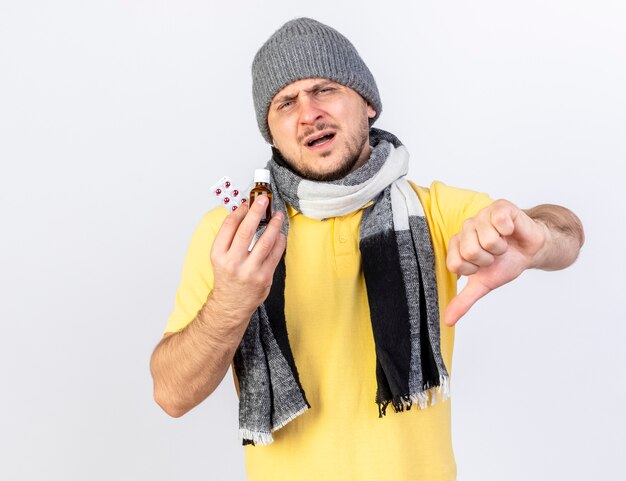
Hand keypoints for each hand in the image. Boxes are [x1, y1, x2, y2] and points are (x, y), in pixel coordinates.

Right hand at [209, 196, 285, 323]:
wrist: (231, 304)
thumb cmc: (227, 277)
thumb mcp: (220, 257)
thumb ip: (229, 237)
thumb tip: (244, 212)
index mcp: (218, 254)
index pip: (229, 227)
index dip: (239, 212)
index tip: (247, 203)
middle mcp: (233, 262)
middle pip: (246, 231)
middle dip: (256, 212)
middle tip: (264, 200)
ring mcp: (250, 270)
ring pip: (264, 242)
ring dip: (273, 225)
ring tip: (278, 215)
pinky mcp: (264, 277)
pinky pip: (275, 254)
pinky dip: (279, 241)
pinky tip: (280, 233)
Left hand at [443, 199, 547, 326]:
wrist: (532, 250)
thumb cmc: (506, 263)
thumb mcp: (483, 284)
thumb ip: (463, 301)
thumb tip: (448, 321)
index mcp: (457, 245)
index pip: (455, 264)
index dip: (474, 269)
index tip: (483, 266)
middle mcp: (466, 228)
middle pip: (470, 251)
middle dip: (489, 259)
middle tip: (496, 255)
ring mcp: (481, 215)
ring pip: (488, 239)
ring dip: (502, 247)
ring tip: (504, 244)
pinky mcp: (499, 207)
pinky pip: (500, 221)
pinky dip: (511, 231)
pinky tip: (511, 230)